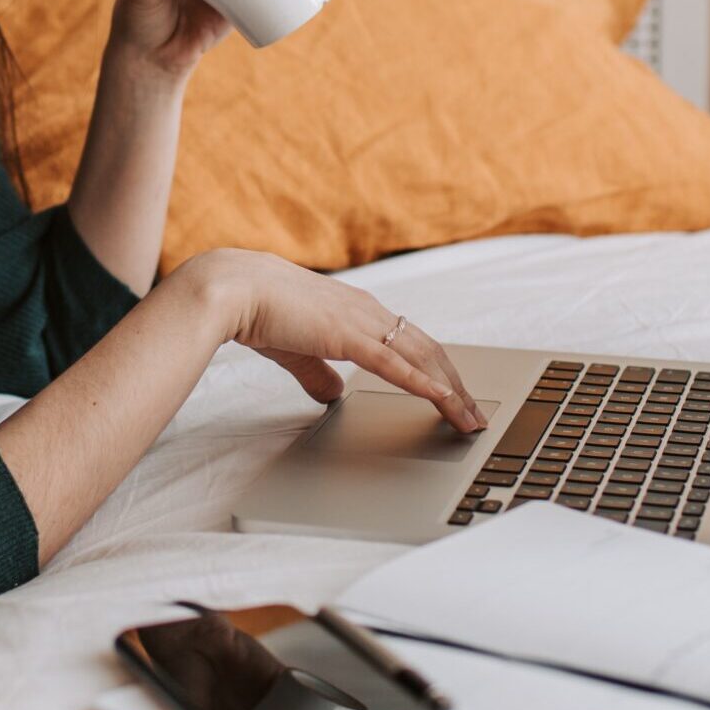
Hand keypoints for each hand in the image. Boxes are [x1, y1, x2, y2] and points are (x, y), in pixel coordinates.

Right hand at [175, 248, 483, 431]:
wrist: (233, 290)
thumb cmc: (259, 311)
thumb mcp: (298, 349)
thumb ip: (319, 371)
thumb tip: (334, 394)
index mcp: (359, 310)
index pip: (411, 342)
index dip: (437, 370)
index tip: (454, 395)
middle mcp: (369, 311)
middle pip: (429, 351)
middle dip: (457, 386)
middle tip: (475, 416)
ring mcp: (362, 321)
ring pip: (422, 358)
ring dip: (451, 391)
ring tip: (469, 420)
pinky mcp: (348, 335)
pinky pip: (395, 365)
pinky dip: (424, 385)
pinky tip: (443, 402)